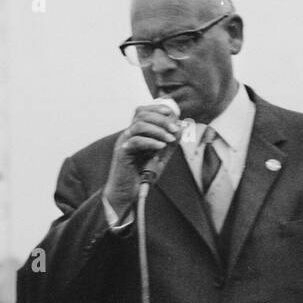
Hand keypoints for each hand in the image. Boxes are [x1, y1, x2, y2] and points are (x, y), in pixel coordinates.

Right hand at [103, 100, 182, 214]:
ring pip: (139, 125)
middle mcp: (128, 135)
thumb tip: (180, 128)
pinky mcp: (122, 153)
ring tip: (170, 139)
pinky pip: (136, 141)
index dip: (157, 108)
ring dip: (158, 130)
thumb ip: (169, 144)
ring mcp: (124, 143)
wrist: (126, 194)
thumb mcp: (160, 158)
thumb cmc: (141, 176)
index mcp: (136, 133)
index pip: (143, 111)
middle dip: (161, 119)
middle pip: (141, 114)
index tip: (172, 114)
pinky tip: (161, 147)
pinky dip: (151, 142)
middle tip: (175, 129)